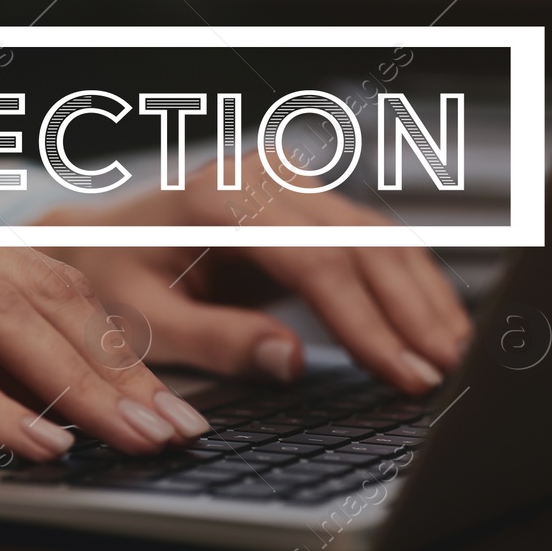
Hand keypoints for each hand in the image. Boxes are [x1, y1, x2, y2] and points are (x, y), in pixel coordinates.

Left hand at [38, 154, 470, 394]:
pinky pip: (367, 240)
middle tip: (447, 376)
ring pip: (377, 236)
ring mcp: (284, 179)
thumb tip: (290, 360)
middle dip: (409, 314)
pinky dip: (404, 284)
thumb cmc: (110, 282)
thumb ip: (215, 340)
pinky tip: (431, 327)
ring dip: (421, 298)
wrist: (95, 244)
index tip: (404, 374)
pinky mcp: (303, 198)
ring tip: (456, 358)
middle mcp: (257, 174)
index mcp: (214, 197)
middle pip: (360, 242)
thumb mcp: (143, 321)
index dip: (367, 322)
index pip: (314, 259)